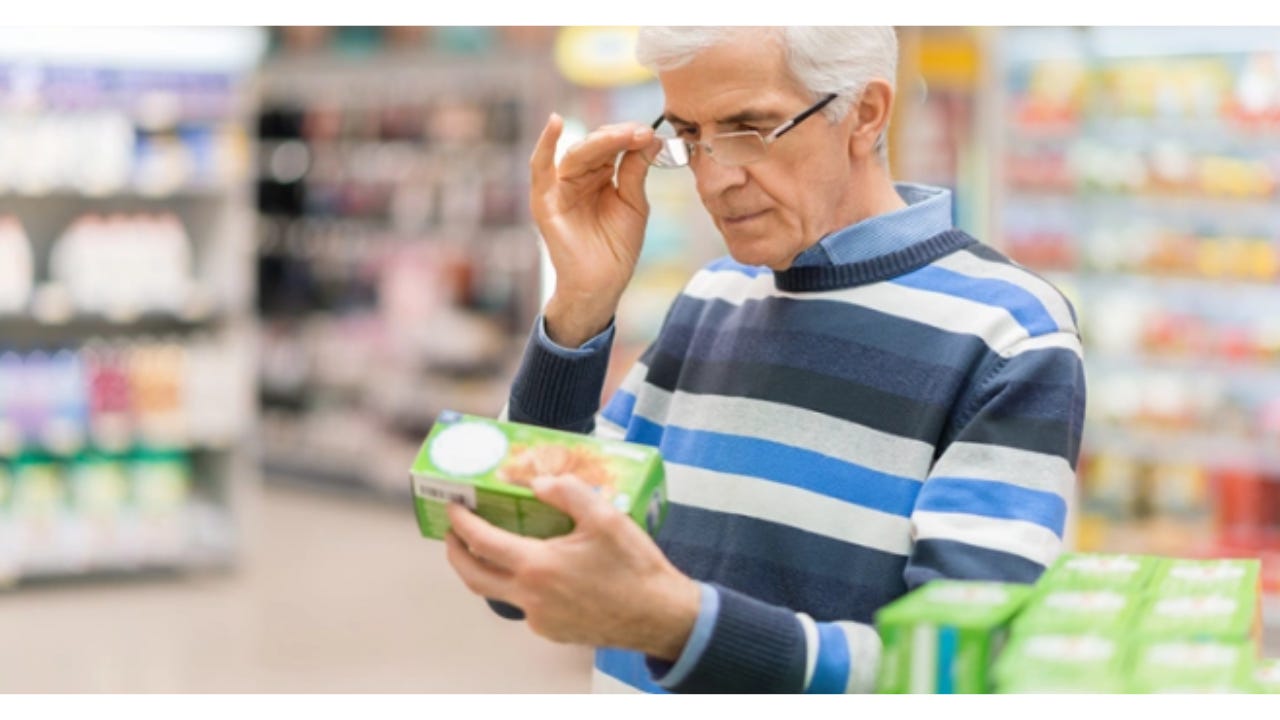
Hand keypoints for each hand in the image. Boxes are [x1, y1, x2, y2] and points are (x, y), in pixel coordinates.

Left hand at [444, 474, 699, 661]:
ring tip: (492, 549)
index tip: (453, 507)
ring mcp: (540, 619)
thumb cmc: (634, 566)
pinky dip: (520, 586)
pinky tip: (539, 571)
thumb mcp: (605, 517)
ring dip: (487, 571)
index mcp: (537, 567)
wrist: (659, 616)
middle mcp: (530, 598)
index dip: (461, 522)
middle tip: (452, 533)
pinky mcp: (553, 632)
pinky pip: (525, 606)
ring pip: (498, 594)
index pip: (481, 542)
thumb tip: (537, 483)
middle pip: (473, 577)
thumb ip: (567, 492)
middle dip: (455, 553)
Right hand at [529, 114, 655, 346]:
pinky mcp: (545, 201)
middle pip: (595, 146)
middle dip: (619, 137)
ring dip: (601, 141)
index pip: (612, 146)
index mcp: (599, 176)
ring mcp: (559, 188)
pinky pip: (540, 168)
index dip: (629, 137)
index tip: (650, 133)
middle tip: (641, 132)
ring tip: (624, 135)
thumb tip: (649, 138)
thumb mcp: (634, 204)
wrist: (602, 285)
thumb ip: (636, 171)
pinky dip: (545, 144)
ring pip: (577, 153)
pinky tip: (555, 123)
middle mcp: (578, 177)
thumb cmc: (617, 249)